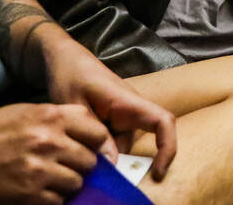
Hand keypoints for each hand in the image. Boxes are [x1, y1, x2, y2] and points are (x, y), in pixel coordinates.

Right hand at [0, 103, 106, 204]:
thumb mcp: (24, 111)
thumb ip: (58, 116)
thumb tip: (90, 127)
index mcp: (50, 117)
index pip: (97, 133)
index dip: (98, 145)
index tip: (93, 152)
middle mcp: (49, 141)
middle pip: (90, 161)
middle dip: (81, 167)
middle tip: (65, 169)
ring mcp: (39, 170)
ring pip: (76, 184)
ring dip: (66, 185)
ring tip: (49, 182)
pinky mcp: (28, 196)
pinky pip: (57, 202)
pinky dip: (51, 200)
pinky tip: (36, 193)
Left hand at [45, 46, 176, 180]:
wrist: (64, 58)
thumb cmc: (70, 75)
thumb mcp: (75, 104)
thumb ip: (93, 133)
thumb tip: (113, 162)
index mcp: (128, 102)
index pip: (162, 122)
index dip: (168, 148)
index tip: (157, 173)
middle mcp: (131, 110)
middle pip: (137, 144)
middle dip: (122, 163)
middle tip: (93, 171)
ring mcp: (123, 116)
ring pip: (122, 147)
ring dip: (104, 155)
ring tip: (74, 147)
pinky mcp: (113, 120)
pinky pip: (113, 142)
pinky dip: (99, 150)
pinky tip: (77, 144)